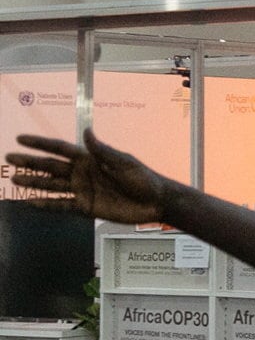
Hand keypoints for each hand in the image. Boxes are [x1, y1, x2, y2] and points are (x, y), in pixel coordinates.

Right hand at [7, 131, 173, 223]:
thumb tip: (87, 131)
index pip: (60, 149)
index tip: (21, 138)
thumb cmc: (142, 178)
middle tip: (9, 157)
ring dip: (33, 182)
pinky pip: (61, 205)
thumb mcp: (124, 162)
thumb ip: (103, 150)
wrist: (155, 202)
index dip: (41, 144)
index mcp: (90, 159)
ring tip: (14, 178)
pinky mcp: (85, 207)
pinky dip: (45, 204)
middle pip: (51, 166)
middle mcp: (82, 173)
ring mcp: (82, 190)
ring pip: (52, 186)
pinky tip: (30, 202)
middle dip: (30, 162)